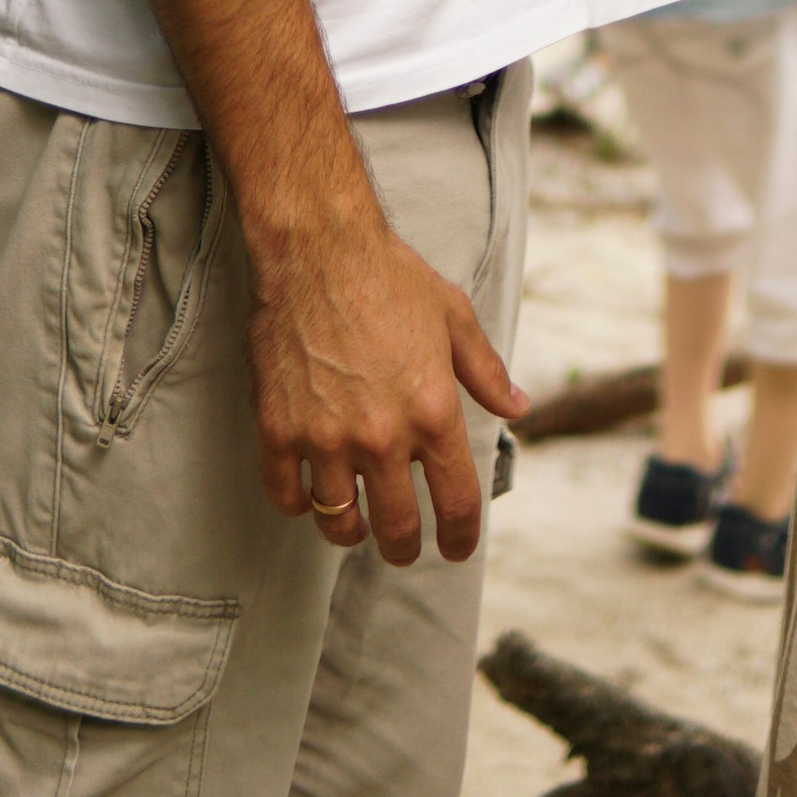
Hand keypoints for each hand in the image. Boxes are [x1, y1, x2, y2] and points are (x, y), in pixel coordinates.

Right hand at [246, 208, 527, 565]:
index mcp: (433, 412)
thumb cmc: (390, 276)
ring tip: (354, 522)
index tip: (457, 548)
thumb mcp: (455, 317)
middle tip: (403, 547)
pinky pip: (285, 496)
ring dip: (350, 529)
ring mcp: (326, 438)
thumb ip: (487, 372)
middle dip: (404, 548)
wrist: (317, 247)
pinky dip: (298, 504)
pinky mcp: (279, 430)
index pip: (457, 503)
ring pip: (338, 521)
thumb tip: (518, 408)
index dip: (462, 537)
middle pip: (396, 529)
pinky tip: (309, 492)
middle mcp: (382, 436)